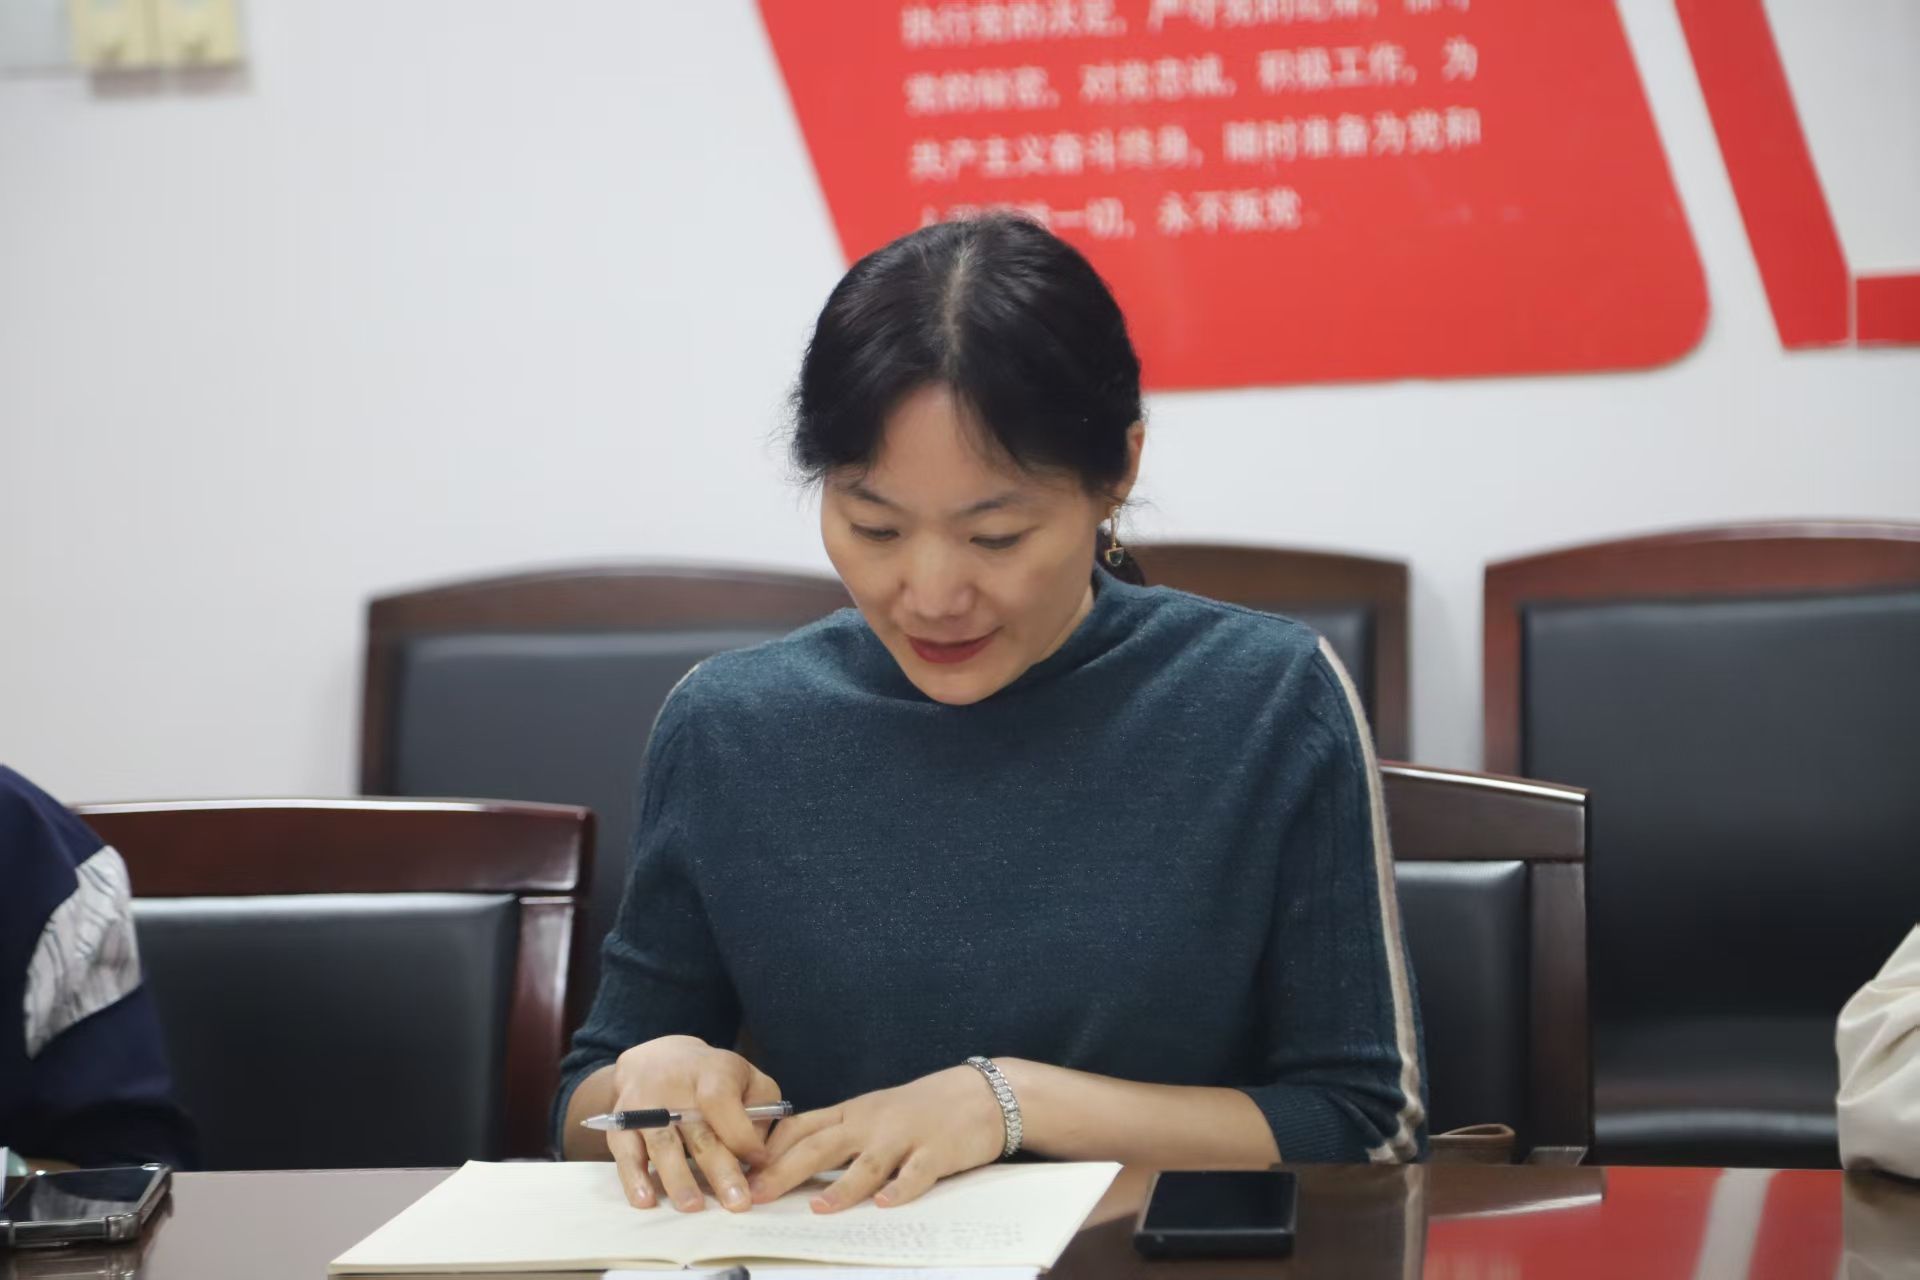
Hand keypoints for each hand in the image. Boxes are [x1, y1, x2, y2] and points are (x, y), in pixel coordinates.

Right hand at [605, 1035, 781, 1214]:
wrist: (657, 1059)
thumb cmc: (711, 1077)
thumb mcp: (746, 1078)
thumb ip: (762, 1110)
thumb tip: (761, 1155)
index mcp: (711, 1072)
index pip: (724, 1103)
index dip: (742, 1135)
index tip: (759, 1161)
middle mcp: (675, 1088)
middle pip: (699, 1133)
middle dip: (719, 1170)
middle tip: (737, 1202)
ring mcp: (645, 1107)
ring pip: (663, 1146)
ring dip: (678, 1179)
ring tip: (693, 1207)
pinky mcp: (622, 1124)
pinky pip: (626, 1154)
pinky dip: (634, 1178)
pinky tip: (645, 1200)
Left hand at [746, 1065, 1004, 1211]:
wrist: (979, 1093)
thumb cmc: (921, 1109)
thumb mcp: (874, 1114)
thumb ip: (839, 1134)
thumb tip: (791, 1163)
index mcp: (853, 1113)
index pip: (801, 1127)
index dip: (768, 1150)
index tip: (738, 1171)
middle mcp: (872, 1122)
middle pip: (822, 1145)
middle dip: (785, 1171)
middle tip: (756, 1194)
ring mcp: (905, 1136)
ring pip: (868, 1162)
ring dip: (842, 1186)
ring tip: (817, 1207)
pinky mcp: (937, 1151)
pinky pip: (916, 1173)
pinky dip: (901, 1189)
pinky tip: (886, 1204)